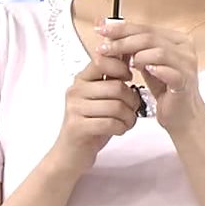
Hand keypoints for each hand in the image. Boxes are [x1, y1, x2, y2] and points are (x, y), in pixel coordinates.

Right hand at [50, 56, 140, 175]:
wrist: (71, 154)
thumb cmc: (92, 122)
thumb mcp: (103, 97)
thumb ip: (113, 77)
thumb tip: (129, 51)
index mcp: (82, 79)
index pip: (102, 60)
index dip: (121, 67)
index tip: (128, 78)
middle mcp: (76, 90)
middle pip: (116, 87)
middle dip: (132, 100)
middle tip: (133, 109)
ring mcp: (74, 108)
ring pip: (116, 106)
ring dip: (129, 117)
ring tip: (128, 122)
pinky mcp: (77, 127)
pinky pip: (110, 122)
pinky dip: (121, 127)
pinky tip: (120, 130)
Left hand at [95, 20, 202, 131]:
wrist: (182, 114)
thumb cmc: (165, 88)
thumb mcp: (147, 64)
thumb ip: (134, 48)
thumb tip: (110, 35)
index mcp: (177, 40)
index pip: (147, 28)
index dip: (123, 28)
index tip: (102, 30)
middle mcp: (185, 49)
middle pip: (150, 38)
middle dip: (123, 41)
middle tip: (104, 48)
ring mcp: (187, 65)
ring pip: (159, 52)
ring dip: (137, 56)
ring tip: (125, 64)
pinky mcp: (185, 82)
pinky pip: (170, 72)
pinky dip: (156, 70)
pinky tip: (144, 70)